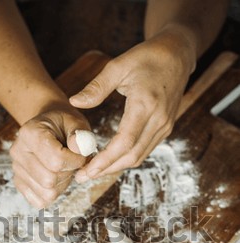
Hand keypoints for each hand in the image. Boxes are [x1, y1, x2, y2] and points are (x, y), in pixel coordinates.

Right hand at [10, 101, 90, 207]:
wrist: (48, 127)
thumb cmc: (63, 125)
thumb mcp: (75, 122)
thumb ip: (80, 135)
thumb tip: (81, 149)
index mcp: (30, 132)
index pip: (56, 160)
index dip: (76, 161)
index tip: (81, 155)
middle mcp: (18, 151)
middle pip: (49, 180)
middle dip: (68, 174)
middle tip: (72, 162)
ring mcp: (16, 169)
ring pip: (47, 194)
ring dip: (62, 185)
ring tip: (64, 169)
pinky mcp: (19, 183)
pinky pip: (40, 202)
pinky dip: (54, 194)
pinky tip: (57, 179)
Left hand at [70, 28, 195, 181]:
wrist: (177, 55)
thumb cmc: (147, 57)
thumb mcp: (118, 66)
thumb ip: (96, 87)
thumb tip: (75, 102)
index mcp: (145, 105)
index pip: (124, 142)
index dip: (105, 160)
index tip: (86, 170)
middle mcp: (158, 120)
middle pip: (131, 156)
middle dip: (106, 170)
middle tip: (82, 177)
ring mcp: (164, 127)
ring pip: (138, 157)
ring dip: (115, 167)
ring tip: (92, 171)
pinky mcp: (165, 129)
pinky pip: (144, 151)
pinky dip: (125, 159)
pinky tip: (109, 160)